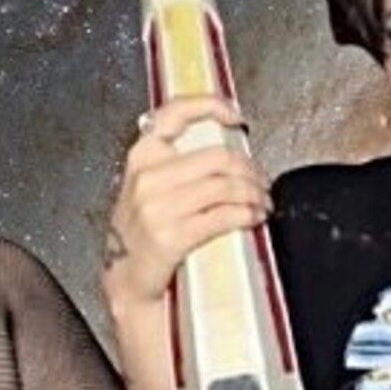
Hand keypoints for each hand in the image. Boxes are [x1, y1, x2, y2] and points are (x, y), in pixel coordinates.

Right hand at [104, 94, 271, 304]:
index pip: (175, 114)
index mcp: (142, 158)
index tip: (236, 117)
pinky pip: (223, 216)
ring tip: (262, 203)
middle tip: (262, 182)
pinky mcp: (171, 235)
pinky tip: (255, 218)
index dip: (211, 106)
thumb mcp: (148, 190)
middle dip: (250, 169)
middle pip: (217, 158)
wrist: (128, 283)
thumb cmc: (142, 237)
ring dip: (254, 194)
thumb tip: (226, 153)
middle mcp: (147, 178)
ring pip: (224, 187)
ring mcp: (157, 207)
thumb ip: (177, 166)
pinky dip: (247, 214)